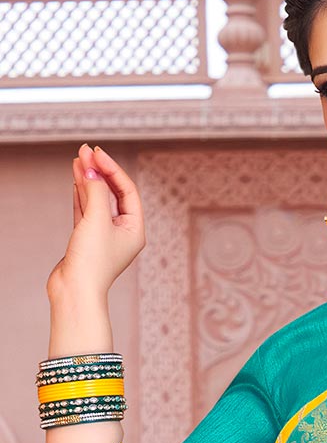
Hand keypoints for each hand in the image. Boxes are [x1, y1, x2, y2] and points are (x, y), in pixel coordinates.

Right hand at [47, 143, 145, 300]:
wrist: (74, 291)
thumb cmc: (91, 262)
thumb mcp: (97, 220)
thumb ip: (96, 191)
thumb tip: (91, 169)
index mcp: (135, 229)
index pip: (127, 191)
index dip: (112, 170)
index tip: (96, 154)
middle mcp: (123, 232)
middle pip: (113, 193)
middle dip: (100, 172)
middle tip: (85, 151)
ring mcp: (104, 236)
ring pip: (98, 201)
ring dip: (89, 180)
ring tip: (77, 160)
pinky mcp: (86, 240)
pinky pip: (86, 211)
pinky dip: (81, 195)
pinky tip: (76, 180)